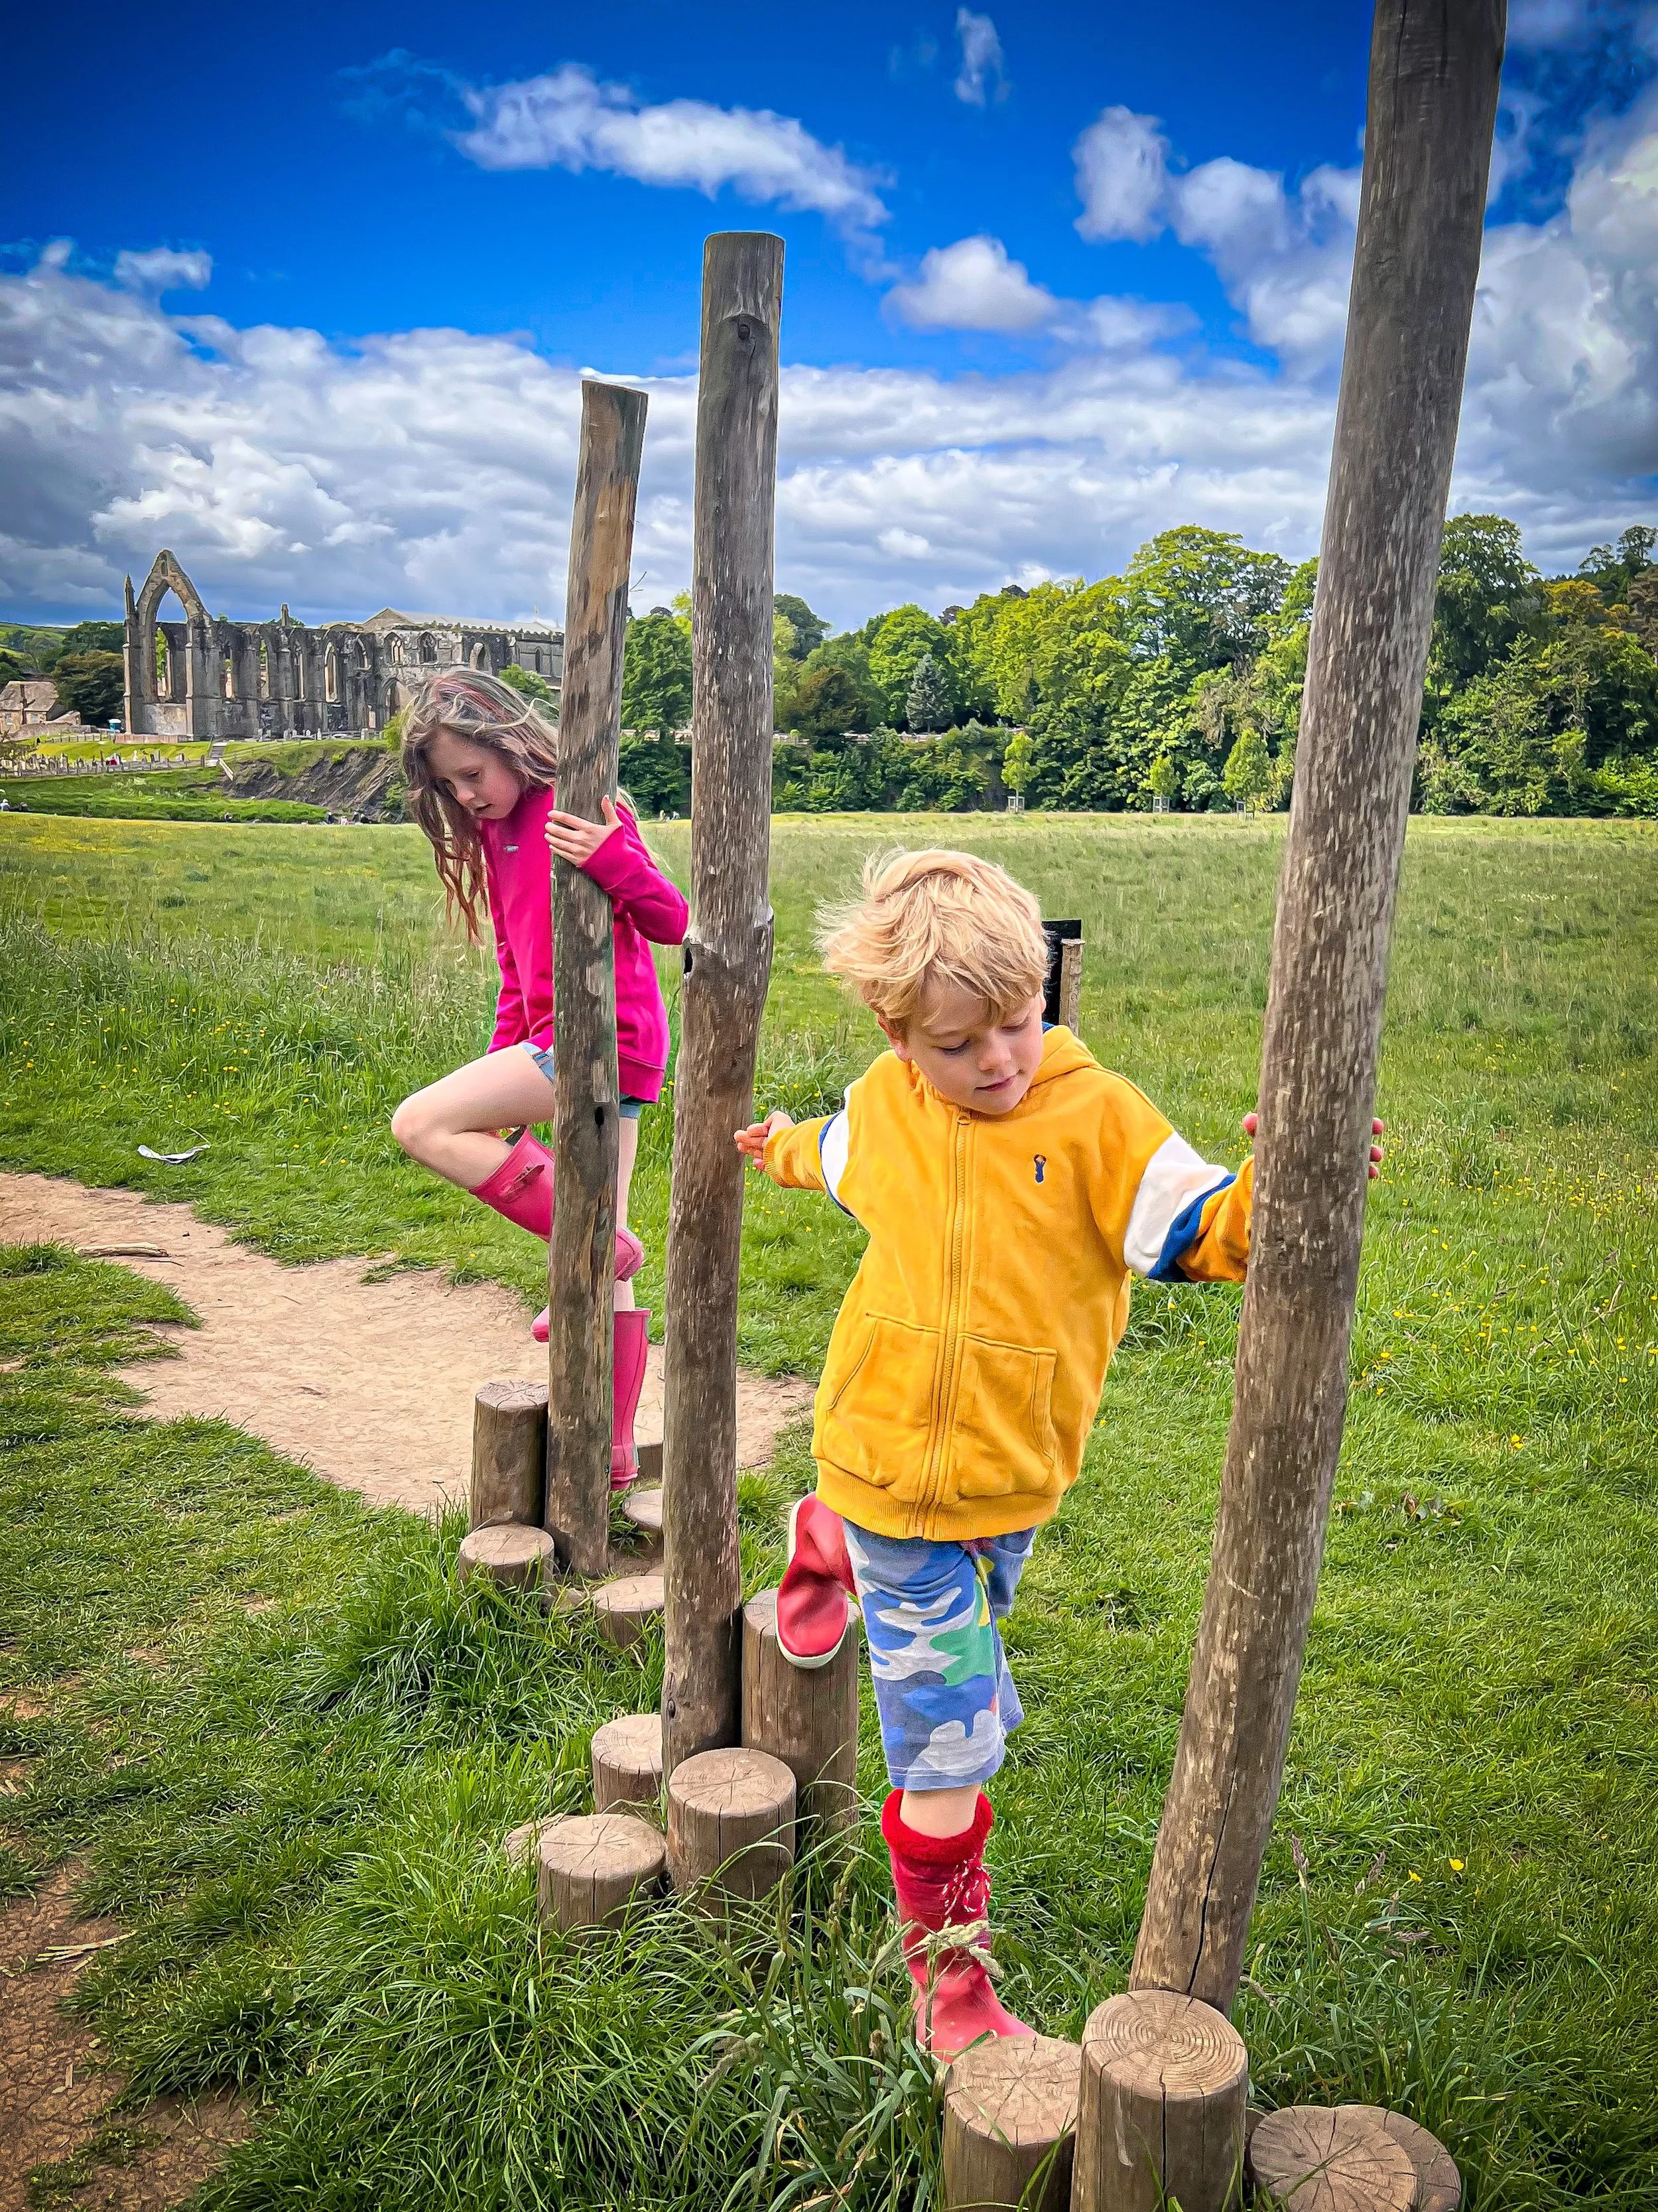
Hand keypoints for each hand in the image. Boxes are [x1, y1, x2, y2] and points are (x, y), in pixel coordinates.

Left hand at [546, 794, 622, 865]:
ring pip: (560, 843)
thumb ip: (609, 810)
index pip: (569, 820)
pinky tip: (552, 847)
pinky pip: (563, 854)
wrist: (619, 864)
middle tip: (547, 825)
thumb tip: (606, 796)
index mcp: (590, 829)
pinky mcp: (578, 861)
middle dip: (551, 827)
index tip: (550, 814)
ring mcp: (579, 851)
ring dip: (551, 838)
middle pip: (561, 831)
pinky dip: (556, 850)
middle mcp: (582, 839)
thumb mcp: (616, 825)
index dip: (558, 816)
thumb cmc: (618, 844)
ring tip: (547, 835)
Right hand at [735, 1108, 793, 1167]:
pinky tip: (755, 1161)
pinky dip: (760, 1163)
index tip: (748, 1130)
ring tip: (740, 1146)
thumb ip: (773, 1118)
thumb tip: (766, 1124)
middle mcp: (781, 1145)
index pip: (767, 1131)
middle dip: (749, 1139)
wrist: (788, 1154)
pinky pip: (767, 1166)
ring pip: (762, 1153)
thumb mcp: (779, 1119)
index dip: (756, 1130)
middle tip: (737, 1137)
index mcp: (782, 1133)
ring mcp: (778, 1157)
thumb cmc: (784, 1136)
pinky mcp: (777, 1169)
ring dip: (750, 1150)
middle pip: (762, 1142)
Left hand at [1240, 1113, 1384, 1177]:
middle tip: (1378, 1148)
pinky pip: (1350, 1173)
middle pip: (1356, 1133)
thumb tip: (1249, 1121)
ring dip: (1368, 1158)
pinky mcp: (1330, 1172)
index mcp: (1318, 1122)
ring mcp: (1333, 1154)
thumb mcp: (1265, 1136)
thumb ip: (1258, 1128)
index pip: (1344, 1116)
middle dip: (1370, 1139)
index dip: (1363, 1120)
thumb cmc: (1272, 1142)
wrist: (1269, 1164)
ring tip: (1374, 1168)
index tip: (1378, 1126)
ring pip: (1357, 1154)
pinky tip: (1369, 1178)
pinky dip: (1360, 1176)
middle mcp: (1330, 1136)